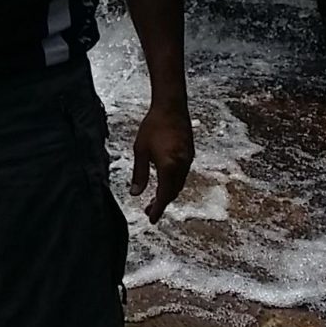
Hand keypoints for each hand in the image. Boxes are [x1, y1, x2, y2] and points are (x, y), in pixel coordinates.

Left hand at [130, 100, 193, 221]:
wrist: (171, 106)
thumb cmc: (153, 126)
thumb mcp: (140, 150)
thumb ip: (139, 173)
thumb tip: (135, 193)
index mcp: (169, 166)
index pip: (164, 195)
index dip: (158, 209)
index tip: (151, 219)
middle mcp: (182, 166)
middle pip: (173, 192)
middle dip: (162, 203)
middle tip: (149, 210)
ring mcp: (188, 160)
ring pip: (179, 183)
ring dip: (168, 193)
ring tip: (155, 198)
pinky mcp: (190, 153)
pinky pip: (183, 174)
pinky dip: (173, 182)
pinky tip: (164, 181)